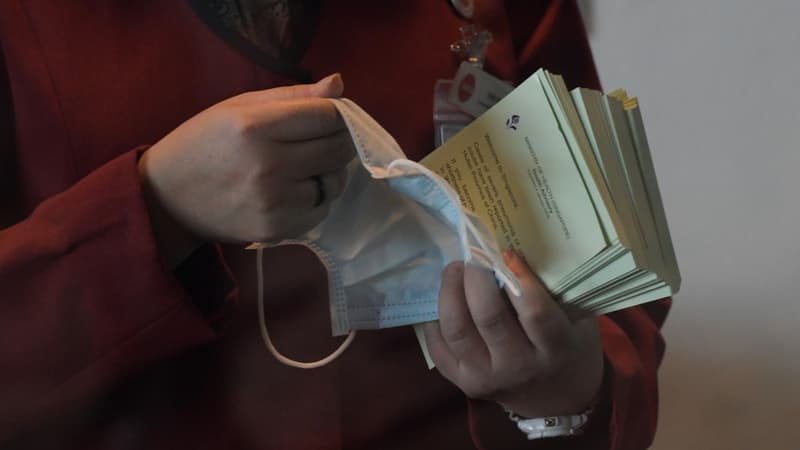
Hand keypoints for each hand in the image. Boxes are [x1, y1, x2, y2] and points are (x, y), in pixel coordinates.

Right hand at [138, 74, 354, 264]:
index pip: (327, 116)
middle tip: (322, 141)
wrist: (167, 198)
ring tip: (306, 167)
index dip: (338, 115)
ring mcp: (274, 201)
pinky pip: (321, 210)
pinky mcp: (276, 229)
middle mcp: (268, 164)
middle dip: (339, 142)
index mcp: (255, 126)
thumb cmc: (205, 142)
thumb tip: (339, 83)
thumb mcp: (240, 106)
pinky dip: (317, 200)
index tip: (333, 117)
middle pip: (337, 149)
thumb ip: (293, 95)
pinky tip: (295, 190)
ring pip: (334, 182)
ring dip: (329, 173)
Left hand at [423, 251, 603, 417]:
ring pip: (457, 331)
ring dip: (450, 292)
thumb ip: (555, 291)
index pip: (534, 312)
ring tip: (454, 269)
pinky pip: (439, 349)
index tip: (504, 251)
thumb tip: (517, 248)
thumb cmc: (571, 348)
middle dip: (475, 277)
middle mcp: (519, 367)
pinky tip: (445, 300)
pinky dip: (435, 321)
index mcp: (556, 349)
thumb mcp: (577, 320)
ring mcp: (488, 378)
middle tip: (472, 253)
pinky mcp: (465, 385)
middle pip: (488, 317)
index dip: (517, 276)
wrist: (557, 400)